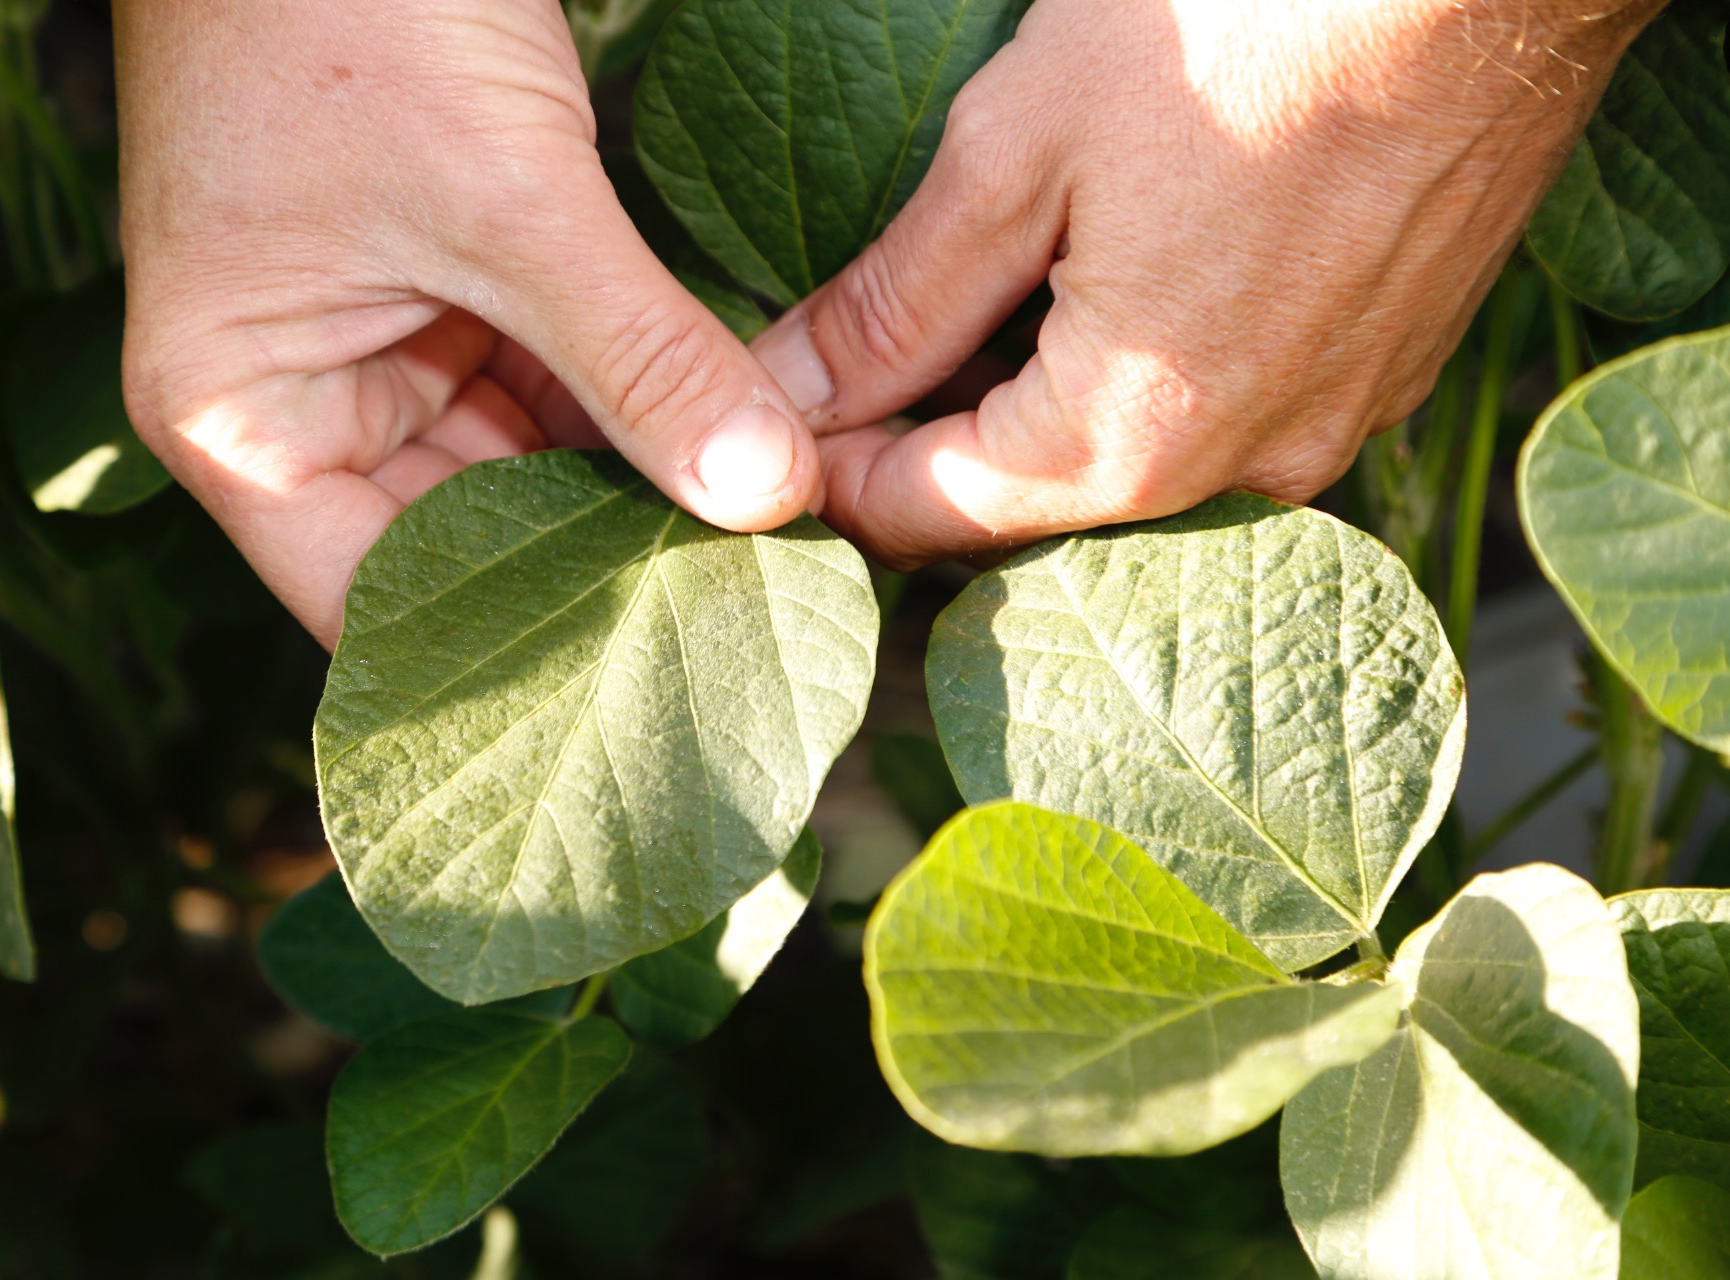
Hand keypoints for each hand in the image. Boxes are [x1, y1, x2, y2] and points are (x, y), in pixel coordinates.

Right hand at [115, 0, 818, 645]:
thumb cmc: (343, 5)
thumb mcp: (503, 196)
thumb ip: (636, 355)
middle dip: (600, 575)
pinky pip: (565, 387)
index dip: (507, 663)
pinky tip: (741, 456)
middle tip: (745, 624)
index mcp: (242, 420)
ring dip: (640, 497)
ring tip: (764, 556)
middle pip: (464, 548)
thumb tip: (764, 495)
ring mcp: (389, 349)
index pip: (373, 609)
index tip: (651, 688)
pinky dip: (645, 413)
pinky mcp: (466, 290)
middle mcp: (308, 407)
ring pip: (531, 472)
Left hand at [750, 0, 1662, 566]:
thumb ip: (896, 302)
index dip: (826, 470)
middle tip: (859, 344)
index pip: (925, 517)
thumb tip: (792, 390)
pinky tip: (1110, 277)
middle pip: (1025, 499)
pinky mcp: (1378, 373)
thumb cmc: (1249, 27)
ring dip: (1033, 402)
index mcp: (1130, 438)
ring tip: (984, 295)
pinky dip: (1141, 372)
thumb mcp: (1017, 152)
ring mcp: (1324, 428)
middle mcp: (1238, 474)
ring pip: (1126, 459)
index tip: (771, 408)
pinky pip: (1222, 413)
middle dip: (925, 436)